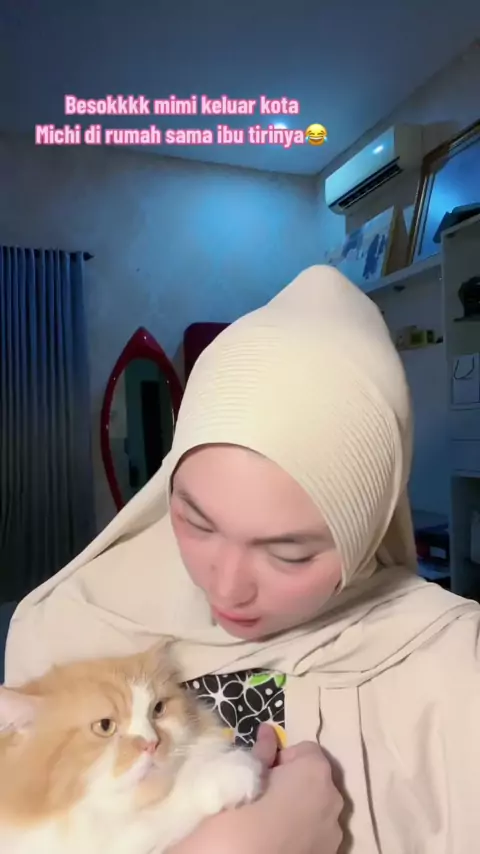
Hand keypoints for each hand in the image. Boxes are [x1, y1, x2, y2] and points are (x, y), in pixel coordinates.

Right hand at [167, 725, 342, 853]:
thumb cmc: (242, 815)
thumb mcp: (245, 777)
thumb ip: (262, 752)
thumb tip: (267, 731)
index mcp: (315, 773)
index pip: (305, 750)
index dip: (282, 759)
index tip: (262, 774)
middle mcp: (333, 799)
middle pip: (315, 779)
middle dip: (293, 784)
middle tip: (264, 796)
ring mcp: (334, 832)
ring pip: (317, 809)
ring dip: (299, 810)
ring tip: (269, 823)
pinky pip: (316, 834)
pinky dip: (302, 834)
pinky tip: (278, 841)